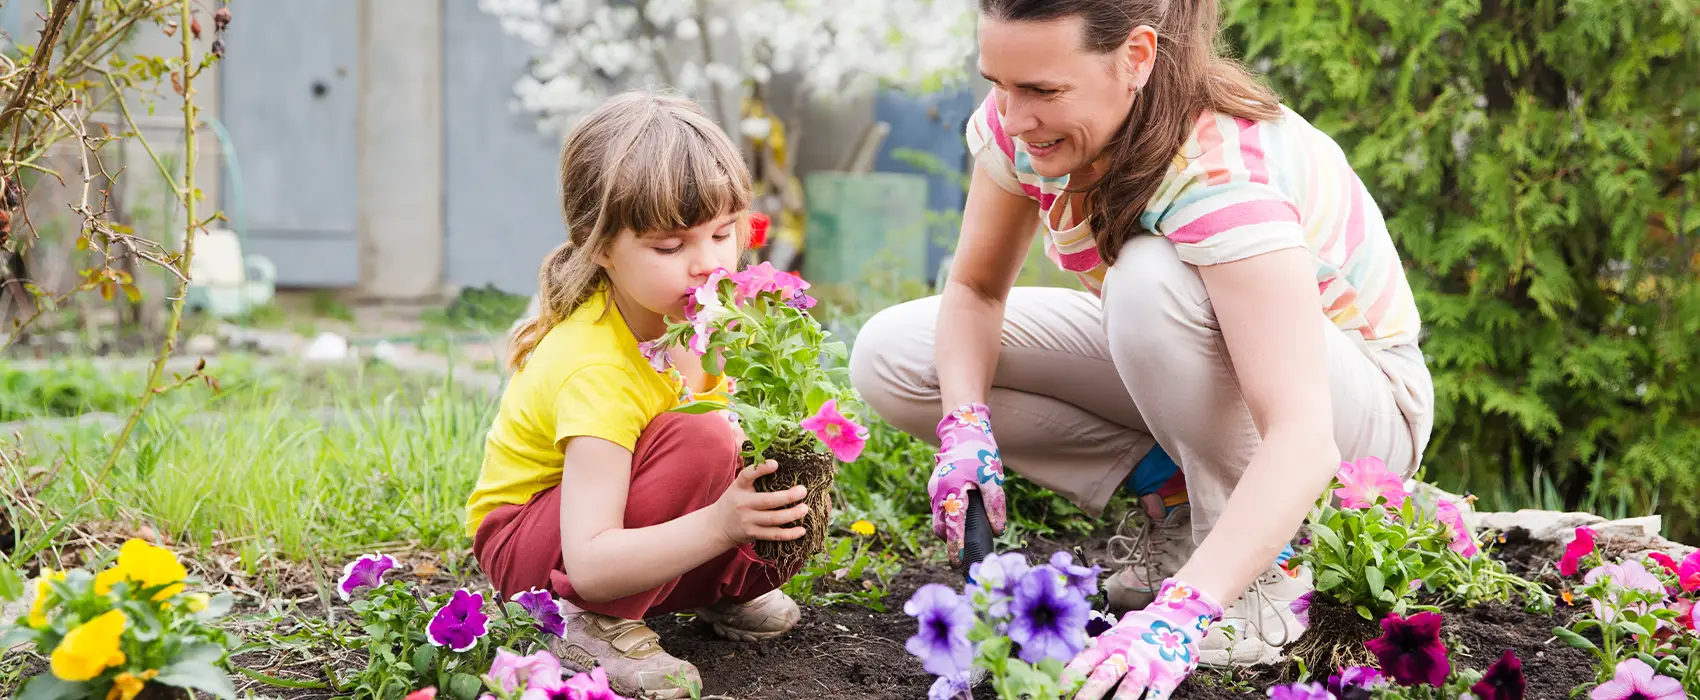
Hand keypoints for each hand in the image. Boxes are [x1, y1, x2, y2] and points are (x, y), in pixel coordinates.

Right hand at [714, 460, 809, 546]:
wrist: (718, 526)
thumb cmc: (734, 501)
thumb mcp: (738, 486)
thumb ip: (753, 476)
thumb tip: (775, 459)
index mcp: (739, 487)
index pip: (747, 475)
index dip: (761, 469)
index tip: (776, 464)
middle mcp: (743, 504)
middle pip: (767, 501)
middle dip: (788, 497)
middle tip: (803, 491)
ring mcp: (748, 520)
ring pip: (773, 519)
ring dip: (792, 514)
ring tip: (805, 508)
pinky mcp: (753, 534)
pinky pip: (774, 535)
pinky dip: (789, 534)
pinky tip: (801, 530)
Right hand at [927, 403, 1006, 564]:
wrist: (964, 430)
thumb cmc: (980, 453)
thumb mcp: (992, 478)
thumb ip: (994, 504)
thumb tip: (997, 530)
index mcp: (952, 490)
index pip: (952, 524)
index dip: (954, 545)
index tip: (956, 563)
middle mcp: (938, 492)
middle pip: (940, 526)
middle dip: (949, 542)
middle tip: (962, 556)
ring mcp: (934, 490)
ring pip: (938, 518)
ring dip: (949, 529)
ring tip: (964, 540)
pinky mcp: (936, 487)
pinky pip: (940, 509)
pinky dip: (948, 518)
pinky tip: (962, 520)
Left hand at [1064, 579, 1223, 699]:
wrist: (1174, 618)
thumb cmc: (1135, 635)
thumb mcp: (1112, 638)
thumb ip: (1093, 654)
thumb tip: (1062, 669)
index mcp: (1106, 646)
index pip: (1082, 662)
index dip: (1068, 677)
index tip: (1055, 691)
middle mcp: (1124, 655)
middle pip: (1103, 676)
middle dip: (1088, 694)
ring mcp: (1145, 664)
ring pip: (1129, 687)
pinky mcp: (1166, 674)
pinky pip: (1157, 693)